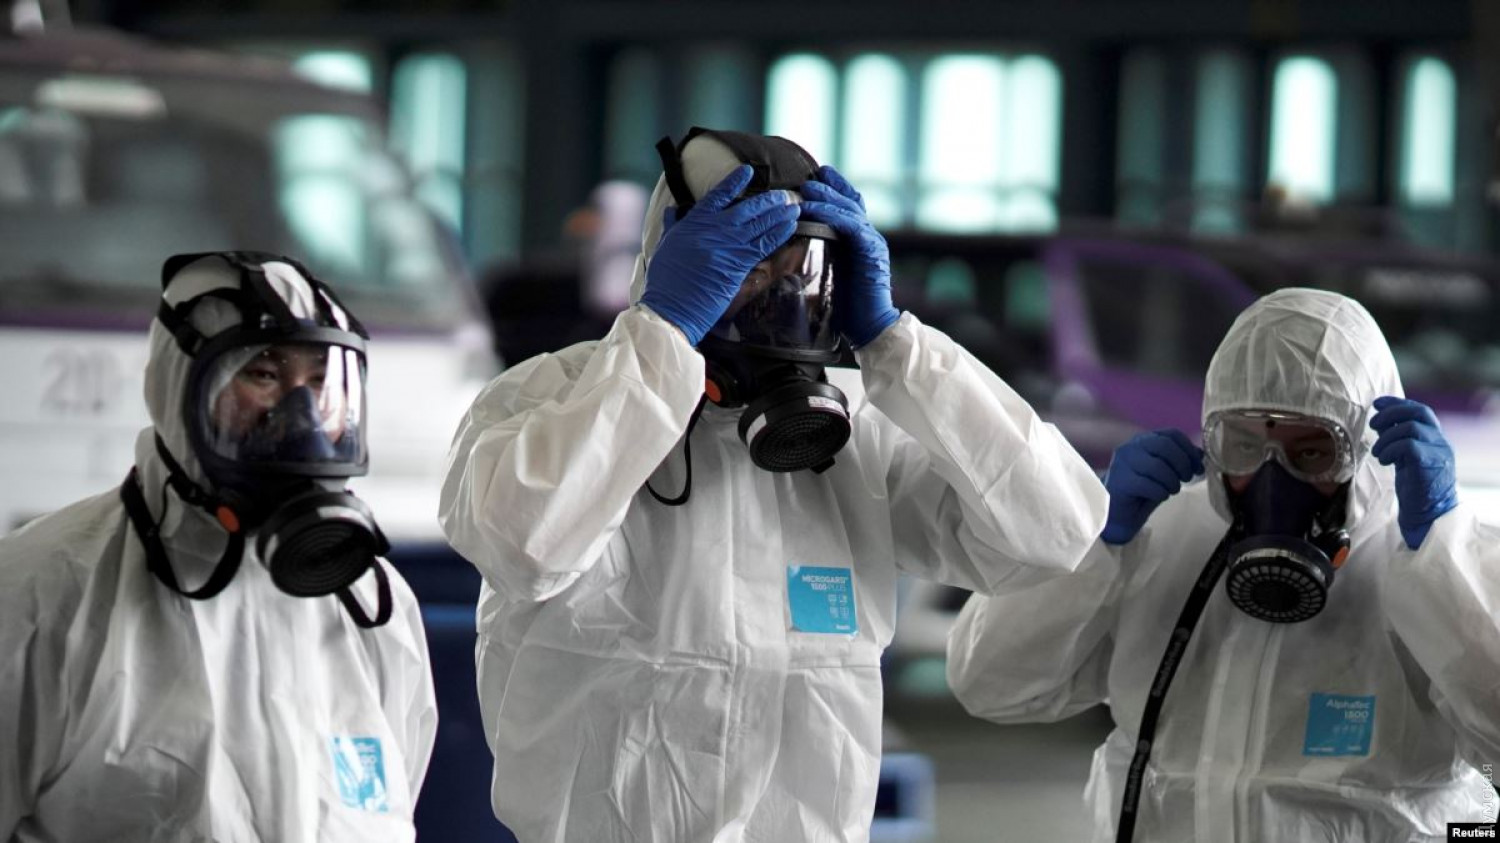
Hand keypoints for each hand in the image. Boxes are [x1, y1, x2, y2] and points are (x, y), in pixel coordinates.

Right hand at [641, 165, 799, 345]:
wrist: (673, 305)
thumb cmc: (665, 279)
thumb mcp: (665, 244)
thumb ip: (673, 224)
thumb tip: (672, 209)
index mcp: (695, 221)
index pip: (718, 195)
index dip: (735, 181)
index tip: (748, 171)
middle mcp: (715, 229)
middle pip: (747, 208)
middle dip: (768, 200)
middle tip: (784, 195)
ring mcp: (729, 245)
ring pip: (760, 224)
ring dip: (780, 215)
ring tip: (794, 207)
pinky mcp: (739, 264)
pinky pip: (764, 245)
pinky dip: (779, 234)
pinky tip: (790, 227)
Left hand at [799, 165, 899, 347]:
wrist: (871, 327)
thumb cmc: (848, 306)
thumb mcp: (832, 273)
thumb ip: (824, 255)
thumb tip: (798, 246)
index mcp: (859, 241)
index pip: (849, 207)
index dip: (835, 189)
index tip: (818, 175)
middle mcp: (868, 237)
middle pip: (851, 202)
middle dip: (830, 187)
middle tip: (809, 177)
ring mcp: (872, 243)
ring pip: (850, 211)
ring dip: (827, 198)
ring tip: (807, 189)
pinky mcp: (871, 253)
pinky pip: (851, 227)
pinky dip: (833, 217)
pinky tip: (815, 211)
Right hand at [1101, 429, 1203, 544]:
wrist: (1119, 514)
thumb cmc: (1143, 492)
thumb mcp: (1166, 474)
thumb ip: (1180, 461)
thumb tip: (1200, 454)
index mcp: (1143, 441)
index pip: (1172, 434)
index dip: (1189, 449)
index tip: (1197, 467)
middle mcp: (1131, 447)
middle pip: (1165, 446)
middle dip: (1182, 464)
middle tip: (1186, 479)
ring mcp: (1122, 463)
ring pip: (1157, 466)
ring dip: (1172, 481)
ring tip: (1172, 490)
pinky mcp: (1120, 481)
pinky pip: (1148, 484)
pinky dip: (1160, 492)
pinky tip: (1160, 495)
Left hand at [1370, 396, 1457, 548]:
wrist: (1428, 514)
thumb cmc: (1415, 486)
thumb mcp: (1406, 457)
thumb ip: (1399, 439)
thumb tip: (1381, 421)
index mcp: (1435, 438)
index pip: (1420, 410)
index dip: (1397, 403)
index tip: (1377, 404)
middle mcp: (1440, 442)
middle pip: (1418, 412)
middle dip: (1391, 413)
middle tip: (1373, 424)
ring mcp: (1439, 452)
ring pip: (1411, 428)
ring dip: (1386, 438)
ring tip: (1379, 453)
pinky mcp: (1430, 465)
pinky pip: (1409, 446)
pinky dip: (1390, 450)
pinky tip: (1384, 461)